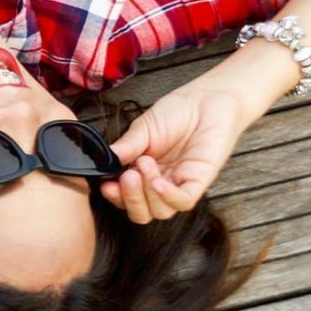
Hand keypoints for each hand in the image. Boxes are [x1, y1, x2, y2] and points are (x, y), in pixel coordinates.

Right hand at [98, 85, 249, 223]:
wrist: (206, 98)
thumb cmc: (177, 111)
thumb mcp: (143, 128)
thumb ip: (126, 146)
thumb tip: (105, 161)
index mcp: (143, 172)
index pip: (126, 197)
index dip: (115, 197)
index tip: (106, 185)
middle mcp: (161, 182)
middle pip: (142, 212)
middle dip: (129, 199)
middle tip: (126, 177)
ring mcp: (180, 183)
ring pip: (160, 211)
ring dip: (147, 193)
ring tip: (144, 164)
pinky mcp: (199, 180)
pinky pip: (183, 201)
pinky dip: (167, 196)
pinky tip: (157, 182)